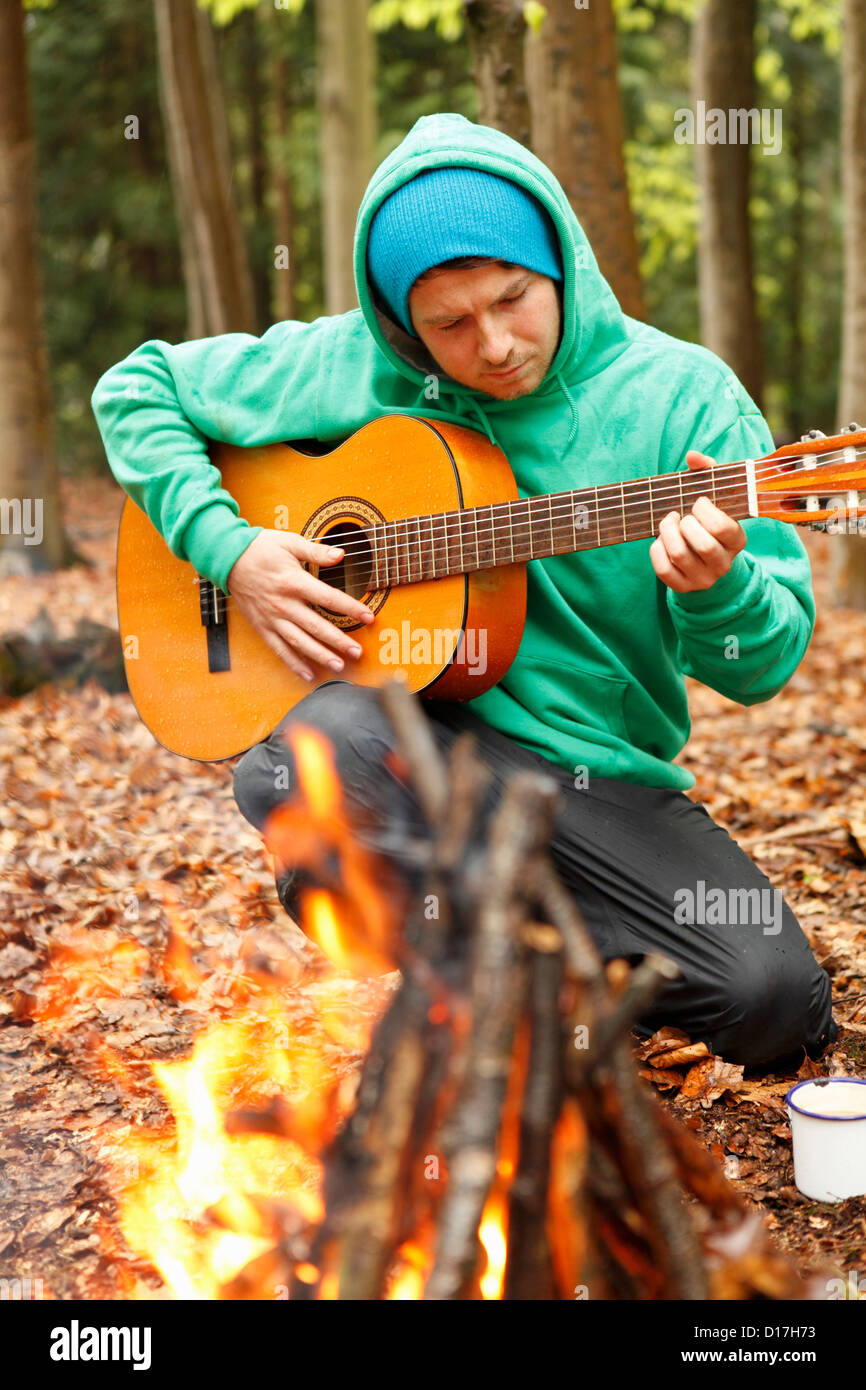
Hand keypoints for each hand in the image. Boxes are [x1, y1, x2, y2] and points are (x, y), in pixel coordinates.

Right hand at [227, 529, 374, 682]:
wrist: (227, 558)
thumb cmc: (260, 548)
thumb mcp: (289, 542)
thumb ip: (316, 551)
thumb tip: (341, 555)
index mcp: (294, 582)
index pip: (328, 598)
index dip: (351, 608)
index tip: (369, 617)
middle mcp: (283, 604)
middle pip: (316, 626)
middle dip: (339, 641)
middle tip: (358, 652)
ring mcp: (272, 618)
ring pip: (299, 642)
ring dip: (320, 656)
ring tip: (338, 667)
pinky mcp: (262, 627)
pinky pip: (279, 649)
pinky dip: (293, 663)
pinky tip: (308, 674)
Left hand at [649, 451, 746, 592]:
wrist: (707, 563)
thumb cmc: (709, 522)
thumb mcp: (715, 498)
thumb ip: (707, 473)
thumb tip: (692, 456)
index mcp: (737, 540)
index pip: (722, 527)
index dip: (704, 511)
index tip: (697, 503)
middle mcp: (723, 563)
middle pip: (703, 545)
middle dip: (685, 524)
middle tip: (680, 515)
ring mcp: (703, 578)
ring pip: (680, 556)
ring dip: (667, 533)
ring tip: (668, 523)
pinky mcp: (683, 587)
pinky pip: (664, 570)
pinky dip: (656, 550)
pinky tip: (659, 540)